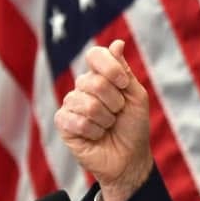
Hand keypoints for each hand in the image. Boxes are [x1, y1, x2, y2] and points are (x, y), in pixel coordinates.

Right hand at [54, 40, 151, 200]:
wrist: (130, 158)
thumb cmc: (133, 126)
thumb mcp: (136, 96)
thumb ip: (124, 71)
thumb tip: (117, 43)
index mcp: (101, 76)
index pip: (95, 55)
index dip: (110, 68)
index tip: (123, 84)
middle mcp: (83, 86)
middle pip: (94, 81)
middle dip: (114, 102)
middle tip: (118, 113)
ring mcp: (71, 104)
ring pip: (86, 103)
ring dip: (106, 119)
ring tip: (107, 126)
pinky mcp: (64, 123)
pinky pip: (77, 121)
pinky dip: (94, 131)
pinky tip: (96, 136)